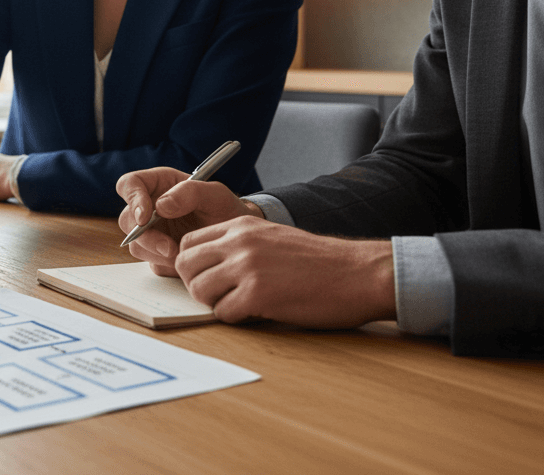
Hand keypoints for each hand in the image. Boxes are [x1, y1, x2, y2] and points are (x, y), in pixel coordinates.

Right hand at [115, 167, 261, 276]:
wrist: (237, 238)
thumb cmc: (226, 209)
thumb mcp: (216, 194)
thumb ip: (190, 193)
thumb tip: (161, 206)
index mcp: (159, 184)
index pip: (130, 184)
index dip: (132, 199)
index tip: (145, 216)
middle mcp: (150, 208)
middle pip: (128, 220)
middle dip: (146, 236)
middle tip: (170, 248)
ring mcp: (153, 232)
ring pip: (137, 245)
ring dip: (157, 254)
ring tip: (185, 254)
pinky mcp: (158, 254)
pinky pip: (152, 263)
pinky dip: (167, 265)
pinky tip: (188, 260)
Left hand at [176, 215, 395, 328]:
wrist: (358, 273)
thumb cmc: (320, 262)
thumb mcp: (273, 238)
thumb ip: (239, 245)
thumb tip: (208, 266)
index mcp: (242, 225)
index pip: (189, 242)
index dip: (192, 265)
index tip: (206, 277)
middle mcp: (239, 242)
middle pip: (185, 265)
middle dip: (196, 284)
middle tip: (219, 295)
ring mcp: (247, 267)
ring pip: (199, 290)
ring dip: (215, 303)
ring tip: (240, 304)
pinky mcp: (257, 295)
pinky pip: (223, 313)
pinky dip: (235, 318)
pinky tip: (256, 313)